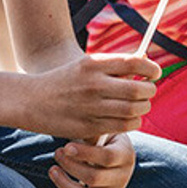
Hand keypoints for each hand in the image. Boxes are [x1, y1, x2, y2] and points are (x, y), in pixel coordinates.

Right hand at [20, 53, 158, 142]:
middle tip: (148, 91)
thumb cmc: (63, 81)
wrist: (32, 101)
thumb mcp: (84, 66)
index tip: (155, 73)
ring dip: (143, 108)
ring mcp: (92, 106)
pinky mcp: (90, 125)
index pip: (134, 63)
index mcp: (92, 64)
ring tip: (139, 105)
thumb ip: (113, 66)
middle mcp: (93, 84)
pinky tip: (128, 118)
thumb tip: (145, 62)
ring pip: (134, 110)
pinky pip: (124, 126)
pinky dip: (133, 122)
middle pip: (138, 88)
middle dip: (150, 91)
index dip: (151, 68)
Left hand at [49, 131, 136, 187]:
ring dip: (66, 185)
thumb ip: (92, 131)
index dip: (85, 153)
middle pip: (95, 178)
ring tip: (53, 170)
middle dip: (70, 166)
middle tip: (57, 153)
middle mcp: (123, 177)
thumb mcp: (101, 128)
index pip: (107, 157)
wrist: (113, 148)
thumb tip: (76, 123)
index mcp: (125, 154)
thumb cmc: (101, 135)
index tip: (66, 147)